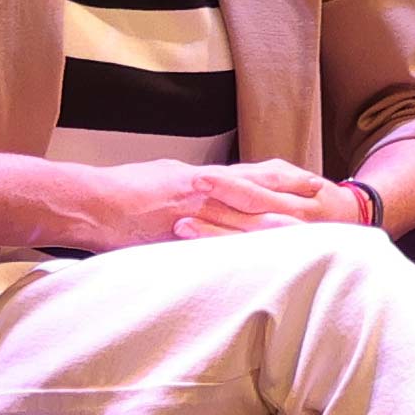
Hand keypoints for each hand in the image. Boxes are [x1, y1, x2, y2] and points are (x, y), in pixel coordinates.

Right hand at [95, 158, 344, 247]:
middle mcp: (204, 186)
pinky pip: (223, 226)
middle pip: (260, 185)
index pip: (252, 175)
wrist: (86, 203)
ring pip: (249, 203)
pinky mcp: (184, 221)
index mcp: (200, 178)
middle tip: (328, 195)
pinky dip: (250, 230)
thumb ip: (187, 192)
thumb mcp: (160, 184)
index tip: (310, 180)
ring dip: (281, 210)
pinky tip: (273, 240)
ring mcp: (196, 203)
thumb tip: (202, 197)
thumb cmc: (117, 195)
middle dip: (294, 191)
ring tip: (315, 217)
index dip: (283, 178)